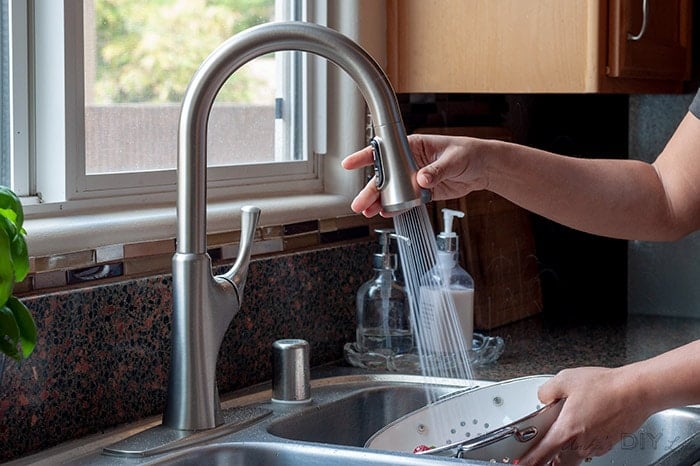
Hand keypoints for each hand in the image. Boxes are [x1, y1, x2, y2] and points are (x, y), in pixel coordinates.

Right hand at [341, 134, 485, 216]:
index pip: (385, 150)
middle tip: (359, 203)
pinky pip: (405, 200)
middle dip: (371, 190)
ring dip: (380, 201)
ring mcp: (414, 177)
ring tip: (367, 212)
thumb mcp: (452, 159)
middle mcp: (410, 162)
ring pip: (392, 190)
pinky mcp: (422, 192)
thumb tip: (422, 180)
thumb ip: (436, 171)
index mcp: (413, 145)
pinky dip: (396, 207)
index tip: (350, 164)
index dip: (366, 157)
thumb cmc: (468, 153)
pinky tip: (386, 213)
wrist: (483, 168)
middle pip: (385, 176)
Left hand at [518, 367, 652, 464]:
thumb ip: (547, 391)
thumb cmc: (607, 387)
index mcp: (567, 431)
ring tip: (562, 433)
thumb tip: (543, 396)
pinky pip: (589, 448)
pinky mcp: (608, 443)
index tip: (521, 463)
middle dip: (549, 460)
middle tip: (542, 454)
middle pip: (559, 463)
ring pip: (574, 456)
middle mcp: (581, 444)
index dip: (529, 461)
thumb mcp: (565, 379)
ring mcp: (596, 445)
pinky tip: (582, 425)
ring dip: (565, 450)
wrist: (637, 391)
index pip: (542, 455)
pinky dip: (581, 442)